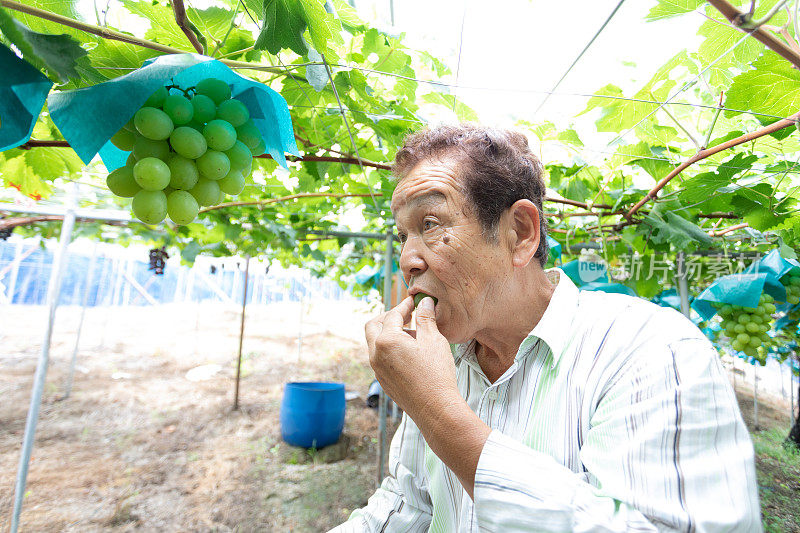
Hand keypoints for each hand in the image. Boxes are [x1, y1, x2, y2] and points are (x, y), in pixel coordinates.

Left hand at [365, 296, 459, 420]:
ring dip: (388, 333)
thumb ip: (426, 318)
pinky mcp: (382, 380)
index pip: (392, 315)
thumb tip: (425, 302)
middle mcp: (376, 354)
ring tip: (413, 335)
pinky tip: (409, 352)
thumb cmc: (436, 374)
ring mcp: (377, 369)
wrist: (435, 408)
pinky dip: (389, 349)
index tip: (414, 302)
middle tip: (406, 315)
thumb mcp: (433, 340)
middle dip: (388, 317)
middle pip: (373, 326)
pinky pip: (380, 358)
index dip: (404, 306)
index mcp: (386, 341)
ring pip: (375, 343)